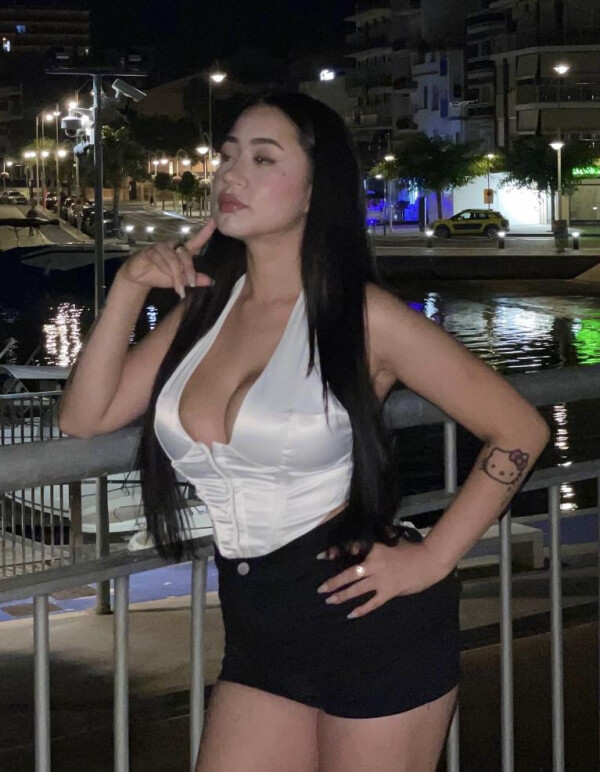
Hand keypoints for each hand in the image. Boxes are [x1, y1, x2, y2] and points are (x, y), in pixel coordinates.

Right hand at [118, 219, 216, 297]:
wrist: (139, 278)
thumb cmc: (159, 275)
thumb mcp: (180, 281)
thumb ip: (194, 279)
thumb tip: (210, 281)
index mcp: (181, 252)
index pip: (196, 241)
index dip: (205, 232)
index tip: (214, 221)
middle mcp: (172, 246)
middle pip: (185, 254)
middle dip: (189, 271)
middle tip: (192, 285)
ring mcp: (161, 247)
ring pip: (173, 259)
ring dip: (176, 274)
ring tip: (178, 288)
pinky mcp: (149, 251)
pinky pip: (160, 259)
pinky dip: (165, 269)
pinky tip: (165, 277)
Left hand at [316, 539, 446, 618]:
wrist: (428, 561)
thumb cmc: (411, 550)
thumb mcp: (391, 542)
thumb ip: (377, 547)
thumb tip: (364, 548)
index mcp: (374, 550)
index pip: (351, 552)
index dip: (336, 554)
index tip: (321, 557)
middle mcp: (374, 565)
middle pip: (349, 574)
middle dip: (334, 582)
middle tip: (321, 589)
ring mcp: (381, 580)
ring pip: (357, 589)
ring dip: (342, 595)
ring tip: (330, 600)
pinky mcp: (389, 592)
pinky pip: (372, 603)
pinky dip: (361, 609)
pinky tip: (351, 615)